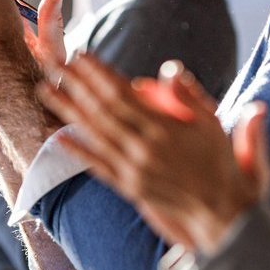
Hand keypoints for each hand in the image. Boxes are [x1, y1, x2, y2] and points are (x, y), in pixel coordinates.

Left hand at [39, 58, 269, 253]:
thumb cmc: (221, 162)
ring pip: (95, 135)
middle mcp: (144, 150)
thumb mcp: (215, 124)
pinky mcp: (130, 188)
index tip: (82, 55)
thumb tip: (170, 68)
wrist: (223, 213)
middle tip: (55, 64)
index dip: (100, 74)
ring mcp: (134, 171)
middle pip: (102, 111)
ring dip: (68, 111)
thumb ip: (192, 96)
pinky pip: (99, 167)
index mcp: (164, 130)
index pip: (123, 96)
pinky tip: (60, 137)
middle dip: (77, 85)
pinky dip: (78, 152)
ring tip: (46, 90)